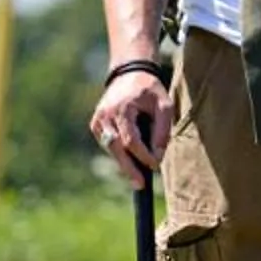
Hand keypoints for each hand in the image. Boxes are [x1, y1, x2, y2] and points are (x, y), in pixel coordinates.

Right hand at [88, 66, 173, 188]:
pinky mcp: (96, 125)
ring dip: (124, 163)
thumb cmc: (149, 90)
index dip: (143, 156)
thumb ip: (162, 130)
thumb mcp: (164, 105)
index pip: (131, 140)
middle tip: (140, 185)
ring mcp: (98, 121)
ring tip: (138, 178)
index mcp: (122, 108)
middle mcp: (105, 115)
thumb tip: (157, 156)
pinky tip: (131, 161)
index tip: (155, 165)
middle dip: (129, 168)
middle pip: (116, 149)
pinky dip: (119, 153)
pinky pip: (108, 145)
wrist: (129, 74)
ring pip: (110, 149)